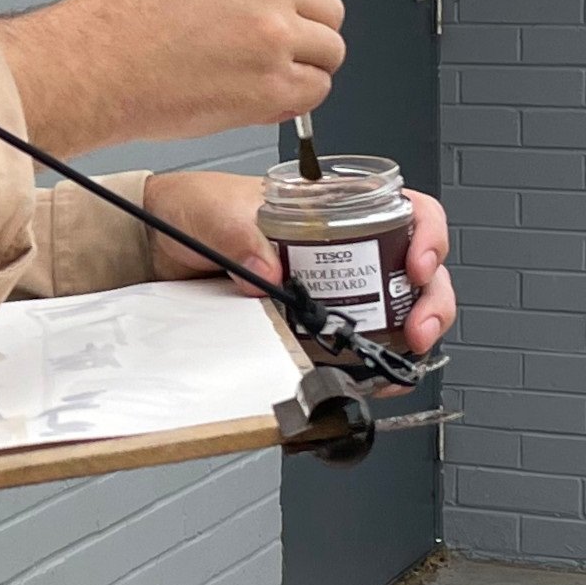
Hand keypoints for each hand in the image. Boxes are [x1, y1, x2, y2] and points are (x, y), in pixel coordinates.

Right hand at [0, 0, 344, 156]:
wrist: (95, 66)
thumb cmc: (122, 25)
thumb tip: (280, 4)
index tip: (300, 15)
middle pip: (331, 11)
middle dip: (311, 35)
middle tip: (279, 55)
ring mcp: (275, 35)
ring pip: (329, 54)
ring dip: (305, 70)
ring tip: (262, 80)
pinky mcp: (272, 84)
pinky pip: (314, 92)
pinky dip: (295, 101)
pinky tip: (260, 100)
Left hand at [143, 170, 456, 360]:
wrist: (153, 249)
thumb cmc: (192, 211)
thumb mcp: (215, 210)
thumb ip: (240, 234)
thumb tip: (270, 272)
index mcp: (334, 207)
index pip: (407, 210)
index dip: (427, 234)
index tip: (418, 264)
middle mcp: (344, 247)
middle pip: (416, 270)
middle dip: (432, 299)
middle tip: (419, 327)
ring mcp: (333, 289)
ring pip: (398, 311)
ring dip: (413, 336)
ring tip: (405, 357)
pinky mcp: (312, 326)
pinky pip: (357, 345)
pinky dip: (376, 364)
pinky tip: (376, 377)